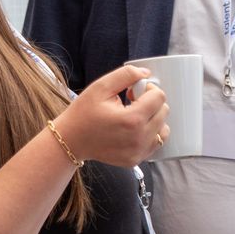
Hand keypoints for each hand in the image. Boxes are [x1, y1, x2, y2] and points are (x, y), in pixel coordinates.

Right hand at [54, 65, 170, 167]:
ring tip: (132, 117)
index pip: (159, 97)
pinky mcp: (135, 160)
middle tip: (131, 103)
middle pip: (163, 112)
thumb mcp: (101, 86)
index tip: (133, 93)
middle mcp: (139, 139)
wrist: (71, 140)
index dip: (147, 89)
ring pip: (163, 129)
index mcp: (132, 120)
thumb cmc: (84, 113)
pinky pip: (155, 143)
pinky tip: (132, 129)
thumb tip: (146, 73)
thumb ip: (126, 75)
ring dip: (153, 119)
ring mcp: (138, 152)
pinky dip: (149, 134)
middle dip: (150, 103)